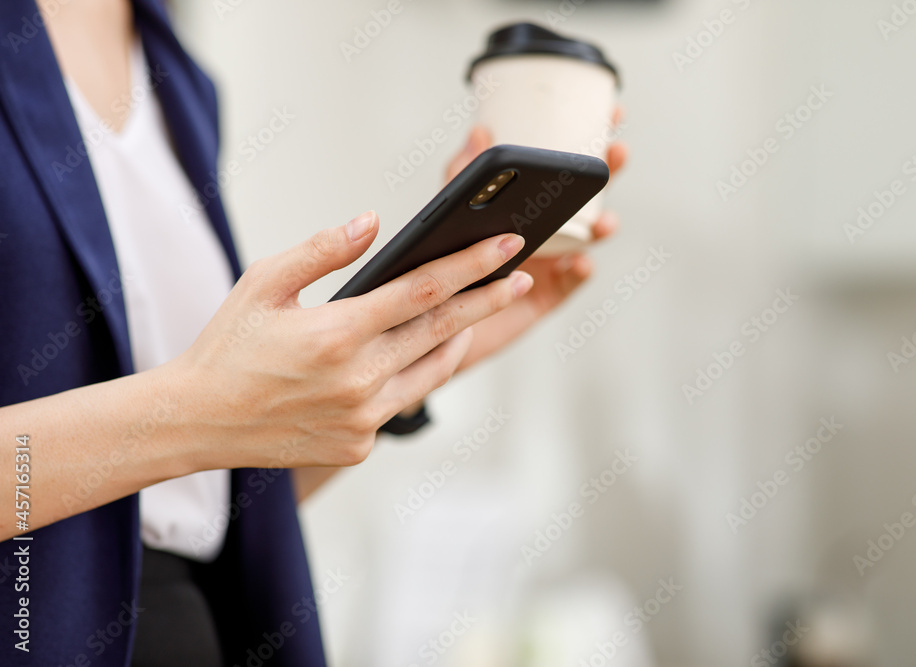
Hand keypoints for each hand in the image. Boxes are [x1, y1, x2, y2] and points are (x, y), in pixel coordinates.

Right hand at [171, 211, 532, 468]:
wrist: (197, 421)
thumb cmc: (229, 346)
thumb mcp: (263, 282)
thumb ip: (323, 249)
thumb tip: (373, 222)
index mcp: (336, 333)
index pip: (423, 290)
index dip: (472, 265)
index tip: (509, 245)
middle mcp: (358, 381)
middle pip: (443, 329)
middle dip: (488, 298)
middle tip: (521, 276)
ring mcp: (362, 420)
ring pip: (432, 371)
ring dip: (460, 338)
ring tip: (477, 311)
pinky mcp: (359, 446)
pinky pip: (400, 402)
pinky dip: (411, 374)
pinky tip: (415, 354)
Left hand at [444, 119, 627, 370]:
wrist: (433, 319)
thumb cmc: (446, 263)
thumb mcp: (450, 213)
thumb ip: (462, 175)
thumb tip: (480, 131)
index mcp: (529, 203)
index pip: (567, 164)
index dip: (594, 139)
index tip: (614, 114)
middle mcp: (548, 229)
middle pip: (589, 195)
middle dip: (611, 172)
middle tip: (618, 152)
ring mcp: (552, 261)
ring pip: (588, 239)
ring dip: (602, 227)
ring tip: (604, 222)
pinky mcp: (547, 295)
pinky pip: (570, 282)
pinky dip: (579, 272)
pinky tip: (580, 263)